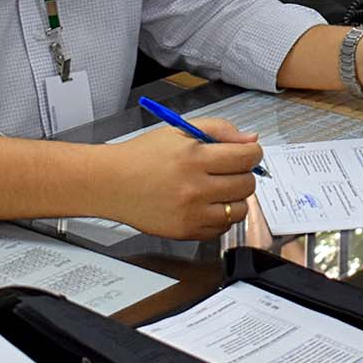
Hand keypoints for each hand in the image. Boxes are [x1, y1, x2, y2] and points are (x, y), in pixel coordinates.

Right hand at [101, 116, 262, 239]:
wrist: (111, 183)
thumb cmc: (142, 156)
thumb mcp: (179, 130)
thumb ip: (219, 130)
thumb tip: (251, 140)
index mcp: (194, 158)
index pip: (246, 157)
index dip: (252, 152)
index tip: (247, 153)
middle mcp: (194, 188)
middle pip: (247, 184)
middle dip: (243, 174)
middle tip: (228, 169)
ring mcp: (192, 214)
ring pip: (240, 210)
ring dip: (235, 198)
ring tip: (216, 188)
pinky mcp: (187, 232)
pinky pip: (222, 227)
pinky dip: (220, 216)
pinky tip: (205, 204)